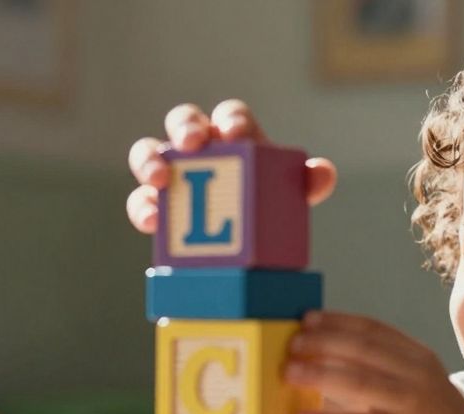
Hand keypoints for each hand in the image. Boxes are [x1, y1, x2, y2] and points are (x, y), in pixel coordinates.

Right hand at [125, 99, 339, 232]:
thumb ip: (307, 183)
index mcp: (234, 139)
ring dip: (150, 160)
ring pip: (148, 152)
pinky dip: (143, 208)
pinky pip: (141, 201)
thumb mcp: (289, 198)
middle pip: (184, 121)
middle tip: (193, 143)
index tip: (237, 135)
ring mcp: (171, 173)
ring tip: (160, 178)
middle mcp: (199, 148)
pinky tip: (153, 221)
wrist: (244, 248)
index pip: (231, 116)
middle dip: (185, 126)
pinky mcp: (154, 205)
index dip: (232, 120)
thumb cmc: (266, 207)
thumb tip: (322, 172)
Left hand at [285, 311, 463, 413]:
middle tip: (292, 344)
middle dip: (323, 342)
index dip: (337, 321)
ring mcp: (409, 404)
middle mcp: (415, 375)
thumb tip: (330, 359)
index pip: (372, 330)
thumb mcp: (420, 384)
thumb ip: (387, 370)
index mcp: (418, 357)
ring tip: (288, 373)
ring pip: (358, 381)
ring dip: (318, 373)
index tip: (307, 319)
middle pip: (362, 349)